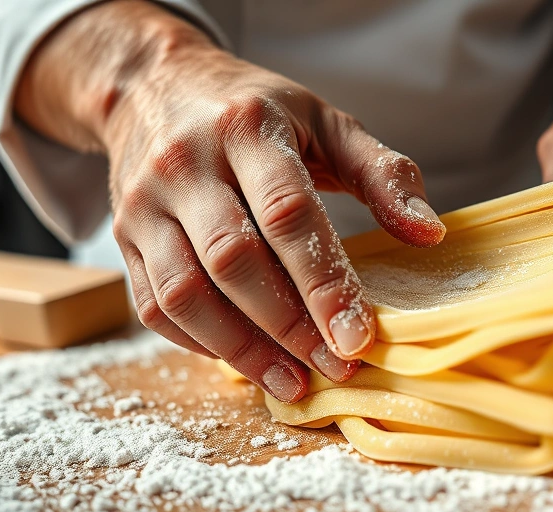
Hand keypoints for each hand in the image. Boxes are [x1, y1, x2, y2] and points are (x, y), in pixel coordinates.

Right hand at [15, 1, 444, 401]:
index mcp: (247, 127)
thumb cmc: (254, 110)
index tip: (359, 336)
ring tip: (292, 382)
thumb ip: (382, 174)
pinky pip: (153, 305)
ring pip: (184, 292)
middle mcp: (187, 163)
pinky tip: (243, 360)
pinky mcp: (122, 236)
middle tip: (335, 367)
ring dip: (241, 348)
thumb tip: (430, 235)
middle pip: (232, 260)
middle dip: (288, 326)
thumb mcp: (325, 122)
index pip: (287, 214)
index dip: (324, 282)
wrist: (151, 87)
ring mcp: (145, 203)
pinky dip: (199, 343)